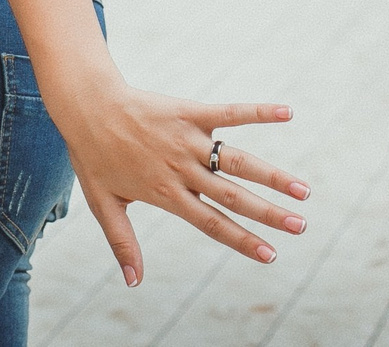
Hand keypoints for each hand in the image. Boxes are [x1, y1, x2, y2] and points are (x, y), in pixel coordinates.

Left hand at [59, 83, 307, 283]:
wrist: (86, 106)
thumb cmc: (94, 156)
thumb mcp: (104, 205)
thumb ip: (123, 243)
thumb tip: (133, 283)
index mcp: (166, 193)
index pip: (212, 223)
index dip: (243, 240)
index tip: (271, 256)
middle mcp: (182, 169)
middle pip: (234, 195)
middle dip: (269, 213)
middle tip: (300, 226)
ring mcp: (188, 139)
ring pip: (238, 160)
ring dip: (272, 175)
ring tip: (302, 190)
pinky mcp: (190, 112)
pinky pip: (230, 112)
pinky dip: (259, 112)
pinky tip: (287, 113)